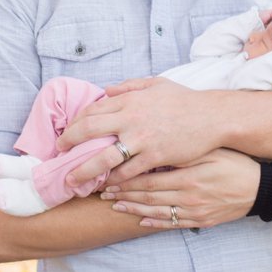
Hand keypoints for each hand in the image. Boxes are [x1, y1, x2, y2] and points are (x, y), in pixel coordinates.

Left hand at [58, 77, 223, 185]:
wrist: (213, 116)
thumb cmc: (185, 100)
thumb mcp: (157, 84)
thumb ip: (130, 86)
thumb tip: (107, 90)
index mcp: (130, 99)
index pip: (93, 110)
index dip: (75, 123)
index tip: (66, 133)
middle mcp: (131, 118)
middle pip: (89, 130)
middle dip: (69, 143)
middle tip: (59, 154)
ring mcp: (142, 138)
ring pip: (104, 157)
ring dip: (84, 170)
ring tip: (71, 180)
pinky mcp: (155, 156)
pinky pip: (127, 172)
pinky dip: (113, 180)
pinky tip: (105, 186)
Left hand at [99, 149, 260, 228]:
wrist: (259, 187)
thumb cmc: (234, 161)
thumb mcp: (210, 150)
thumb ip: (183, 149)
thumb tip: (155, 144)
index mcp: (188, 176)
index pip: (149, 179)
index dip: (126, 180)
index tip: (109, 178)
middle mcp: (188, 196)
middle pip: (148, 196)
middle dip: (124, 195)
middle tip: (104, 192)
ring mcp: (194, 211)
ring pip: (157, 212)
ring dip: (134, 209)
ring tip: (116, 206)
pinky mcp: (200, 221)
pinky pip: (173, 224)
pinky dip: (155, 222)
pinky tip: (141, 221)